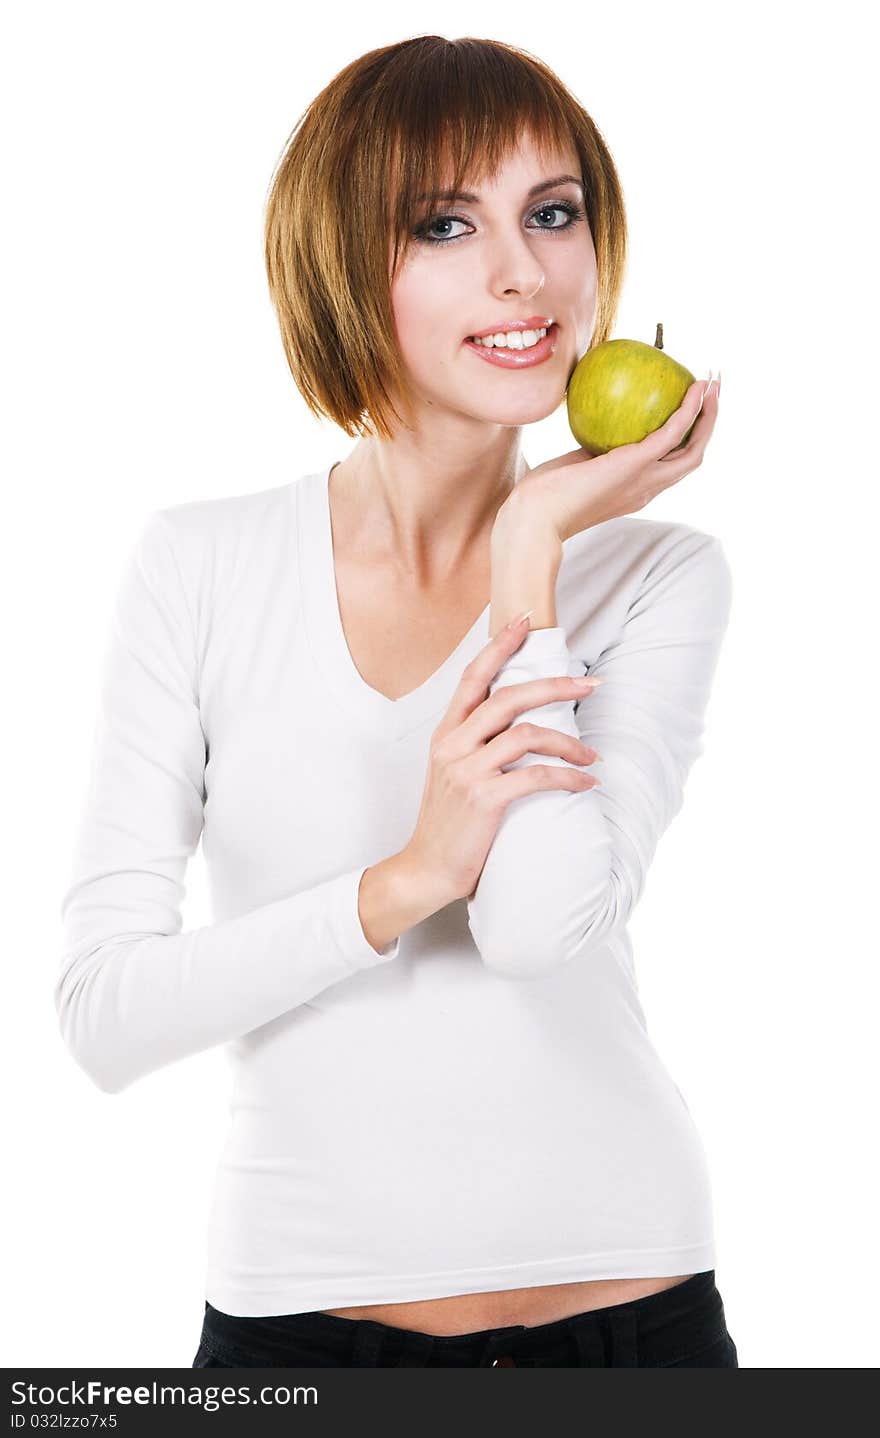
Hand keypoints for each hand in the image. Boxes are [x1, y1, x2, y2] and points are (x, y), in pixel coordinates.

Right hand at [402, 616, 602, 903]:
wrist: (425, 870)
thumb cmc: (449, 824)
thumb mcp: (454, 773)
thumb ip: (478, 744)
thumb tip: (523, 723)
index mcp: (446, 734)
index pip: (473, 677)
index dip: (499, 645)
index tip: (525, 620)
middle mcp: (453, 745)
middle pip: (509, 696)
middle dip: (555, 685)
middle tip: (591, 683)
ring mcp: (466, 770)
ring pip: (527, 734)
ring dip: (569, 742)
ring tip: (592, 757)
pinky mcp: (483, 798)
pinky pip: (535, 775)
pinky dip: (567, 777)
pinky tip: (585, 784)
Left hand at [506, 374, 719, 542]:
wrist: (535, 517)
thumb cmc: (544, 495)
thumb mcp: (575, 465)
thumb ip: (593, 447)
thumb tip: (595, 416)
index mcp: (637, 489)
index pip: (671, 464)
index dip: (687, 439)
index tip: (690, 410)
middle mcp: (648, 488)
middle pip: (692, 456)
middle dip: (708, 424)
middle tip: (713, 391)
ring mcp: (645, 480)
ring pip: (693, 448)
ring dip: (708, 415)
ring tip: (713, 385)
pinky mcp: (636, 465)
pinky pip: (671, 434)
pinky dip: (688, 411)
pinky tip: (694, 389)